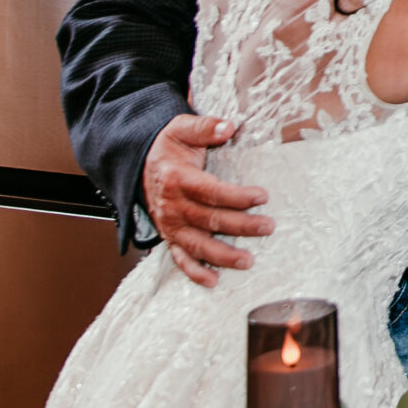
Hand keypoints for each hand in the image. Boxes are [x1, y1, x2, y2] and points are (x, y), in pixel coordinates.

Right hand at [142, 114, 268, 286]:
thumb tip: (228, 126)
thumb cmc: (168, 148)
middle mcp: (173, 206)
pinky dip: (194, 272)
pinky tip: (213, 281)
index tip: (262, 196)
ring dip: (222, 255)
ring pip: (197, 244)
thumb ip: (205, 127)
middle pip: (209, 220)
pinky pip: (180, 258)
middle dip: (240, 226)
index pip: (211, 192)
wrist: (140, 164)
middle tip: (268, 227)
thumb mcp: (181, 129)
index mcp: (179, 180)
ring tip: (247, 261)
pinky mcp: (170, 236)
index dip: (237, 196)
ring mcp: (171, 225)